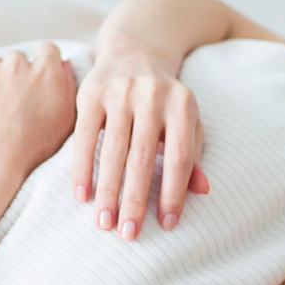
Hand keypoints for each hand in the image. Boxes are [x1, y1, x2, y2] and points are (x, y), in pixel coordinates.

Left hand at [0, 42, 76, 176]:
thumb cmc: (33, 146)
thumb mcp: (65, 120)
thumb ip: (68, 88)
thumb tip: (63, 66)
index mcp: (46, 72)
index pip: (47, 49)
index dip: (42, 62)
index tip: (37, 78)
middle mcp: (18, 64)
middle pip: (16, 58)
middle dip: (15, 74)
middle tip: (13, 101)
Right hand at [70, 46, 210, 239]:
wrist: (134, 51)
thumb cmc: (165, 99)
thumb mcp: (186, 121)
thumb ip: (193, 155)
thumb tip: (203, 190)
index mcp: (182, 104)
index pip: (180, 157)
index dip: (174, 193)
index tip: (166, 224)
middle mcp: (152, 96)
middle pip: (144, 158)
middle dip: (135, 200)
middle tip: (129, 234)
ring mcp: (120, 92)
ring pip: (113, 151)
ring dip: (108, 191)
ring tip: (104, 223)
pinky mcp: (92, 94)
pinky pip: (85, 137)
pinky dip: (83, 168)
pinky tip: (82, 196)